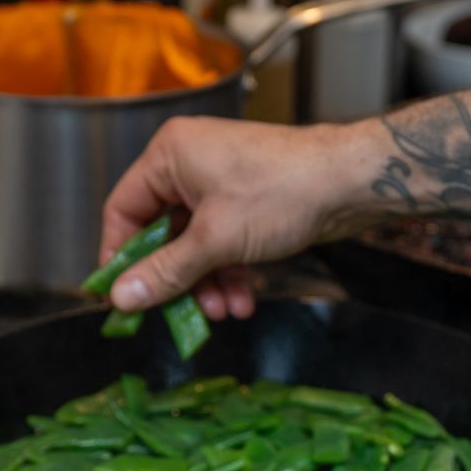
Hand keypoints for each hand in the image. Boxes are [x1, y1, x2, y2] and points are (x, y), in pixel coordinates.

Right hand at [100, 118, 380, 316]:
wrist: (351, 182)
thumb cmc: (283, 192)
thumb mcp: (215, 240)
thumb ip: (165, 272)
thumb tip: (122, 298)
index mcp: (169, 156)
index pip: (123, 210)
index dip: (119, 257)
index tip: (121, 297)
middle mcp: (189, 164)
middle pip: (161, 233)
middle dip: (176, 278)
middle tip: (181, 314)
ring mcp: (219, 182)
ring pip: (195, 244)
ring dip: (206, 282)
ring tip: (225, 311)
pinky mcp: (246, 201)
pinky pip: (222, 241)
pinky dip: (230, 271)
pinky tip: (245, 299)